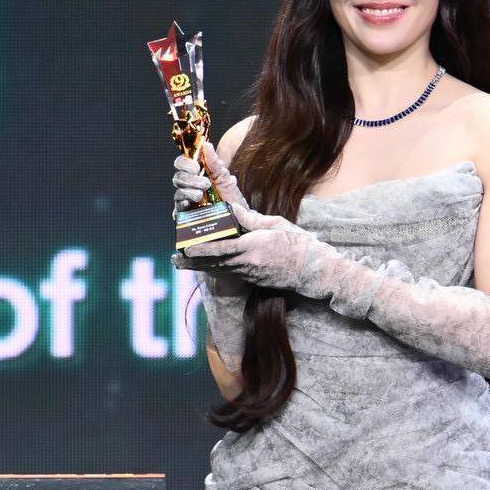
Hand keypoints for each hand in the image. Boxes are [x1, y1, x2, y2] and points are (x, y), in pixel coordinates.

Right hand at [172, 142, 247, 216]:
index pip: (181, 164)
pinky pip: (178, 209)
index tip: (197, 167)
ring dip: (189, 191)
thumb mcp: (225, 177)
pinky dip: (183, 204)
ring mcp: (186, 201)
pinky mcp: (186, 215)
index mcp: (195, 174)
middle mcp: (188, 187)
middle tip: (205, 184)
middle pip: (177, 178)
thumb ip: (214, 162)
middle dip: (190, 179)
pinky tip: (191, 203)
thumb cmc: (231, 196)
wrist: (238, 215)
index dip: (185, 163)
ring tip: (201, 195)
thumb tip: (207, 145)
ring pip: (177, 193)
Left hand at [172, 202, 331, 294]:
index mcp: (256, 247)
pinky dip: (213, 269)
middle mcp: (249, 264)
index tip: (187, 247)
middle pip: (215, 262)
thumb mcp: (277, 225)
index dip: (203, 249)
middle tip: (175, 258)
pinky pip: (228, 273)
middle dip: (194, 260)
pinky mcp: (252, 279)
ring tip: (180, 263)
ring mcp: (250, 274)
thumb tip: (231, 210)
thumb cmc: (300, 245)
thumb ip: (251, 220)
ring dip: (199, 266)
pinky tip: (203, 266)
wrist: (315, 272)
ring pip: (219, 270)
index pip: (223, 249)